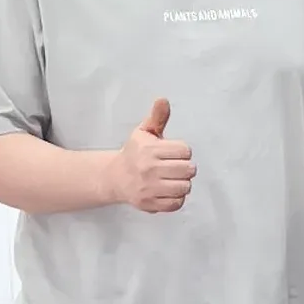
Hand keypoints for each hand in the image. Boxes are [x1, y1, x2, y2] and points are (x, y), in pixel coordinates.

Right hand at [114, 99, 195, 213]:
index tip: (172, 153)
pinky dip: (176, 199)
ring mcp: (148, 188)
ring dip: (182, 184)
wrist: (114, 177)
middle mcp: (148, 168)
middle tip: (174, 167)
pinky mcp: (149, 203)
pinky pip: (176, 204)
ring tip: (172, 179)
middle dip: (185, 168)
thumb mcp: (144, 132)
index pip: (185, 150)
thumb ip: (157, 117)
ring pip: (185, 187)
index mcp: (149, 149)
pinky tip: (167, 191)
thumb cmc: (135, 153)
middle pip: (189, 169)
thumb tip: (163, 100)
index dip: (182, 152)